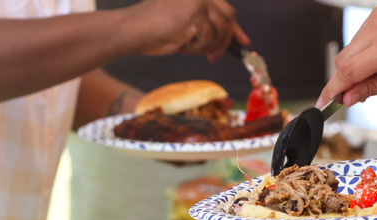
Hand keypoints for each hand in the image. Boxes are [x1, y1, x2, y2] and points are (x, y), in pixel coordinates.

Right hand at [125, 0, 248, 58]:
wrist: (133, 30)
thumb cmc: (153, 28)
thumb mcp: (184, 21)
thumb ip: (205, 22)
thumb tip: (232, 36)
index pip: (224, 8)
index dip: (235, 28)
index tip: (243, 41)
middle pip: (228, 18)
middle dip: (225, 40)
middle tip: (214, 57)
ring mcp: (199, 1)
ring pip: (220, 31)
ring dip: (206, 46)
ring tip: (187, 47)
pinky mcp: (196, 14)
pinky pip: (209, 38)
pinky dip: (197, 48)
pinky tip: (181, 44)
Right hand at [317, 5, 376, 107]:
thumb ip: (372, 89)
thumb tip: (347, 98)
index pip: (347, 72)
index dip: (332, 90)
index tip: (323, 103)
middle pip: (342, 61)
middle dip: (345, 80)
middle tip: (357, 94)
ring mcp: (376, 18)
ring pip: (348, 50)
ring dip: (354, 66)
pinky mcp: (376, 14)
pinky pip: (357, 39)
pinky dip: (362, 52)